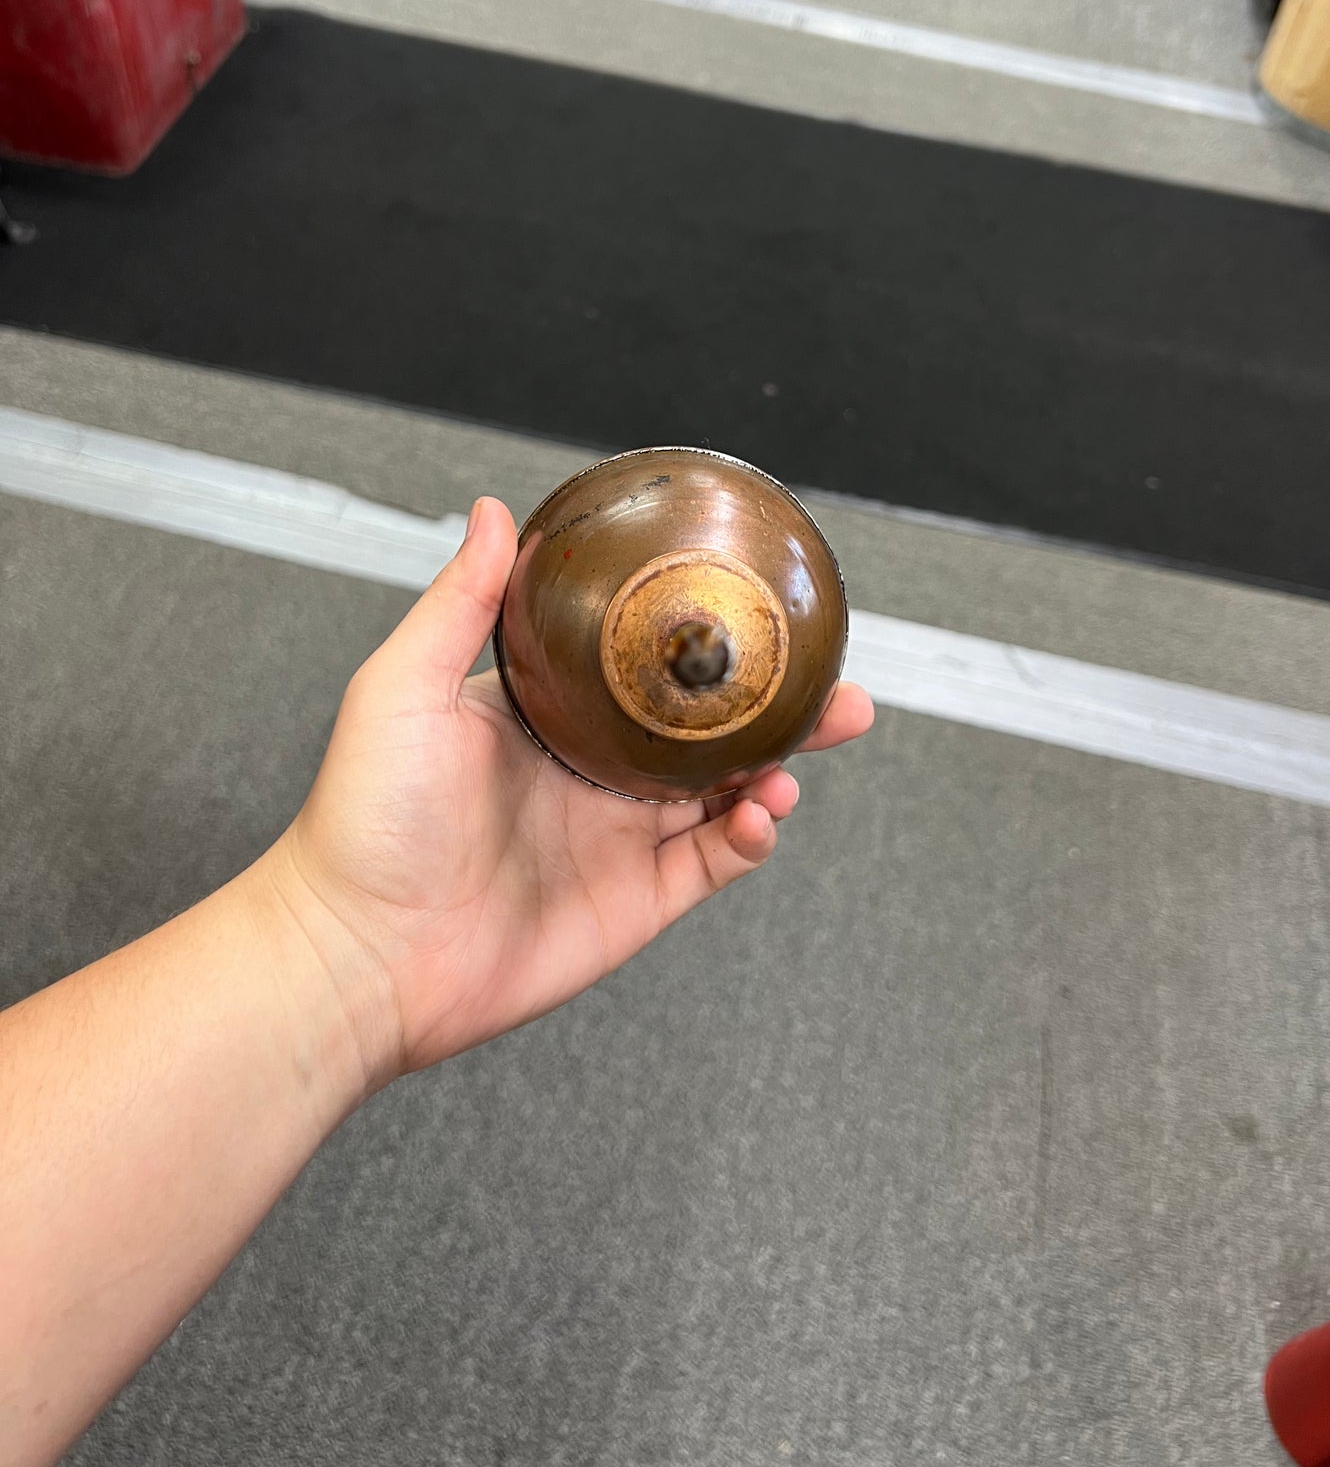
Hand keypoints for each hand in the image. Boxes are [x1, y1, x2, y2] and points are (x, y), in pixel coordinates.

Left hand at [259, 497, 872, 1090]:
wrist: (359, 954)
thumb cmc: (363, 820)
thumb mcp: (403, 686)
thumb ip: (460, 601)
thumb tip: (492, 512)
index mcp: (550, 715)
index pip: (643, 666)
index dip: (701, 640)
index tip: (752, 606)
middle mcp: (594, 772)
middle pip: (707, 729)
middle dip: (776, 703)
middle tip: (832, 680)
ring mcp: (618, 839)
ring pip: (727, 791)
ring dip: (780, 765)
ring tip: (816, 740)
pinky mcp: (635, 903)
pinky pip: (715, 862)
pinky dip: (753, 836)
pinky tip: (764, 812)